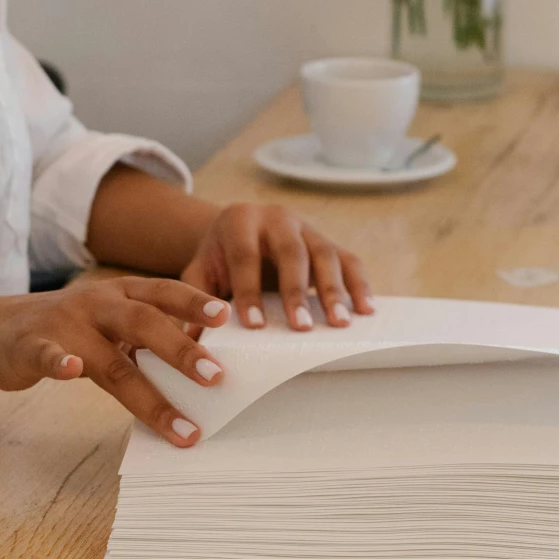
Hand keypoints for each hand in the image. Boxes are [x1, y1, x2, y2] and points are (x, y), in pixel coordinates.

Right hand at [0, 277, 231, 446]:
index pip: (163, 292)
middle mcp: (95, 303)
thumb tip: (204, 361)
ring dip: (148, 392)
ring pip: (110, 358)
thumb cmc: (66, 328)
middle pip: (144, 322)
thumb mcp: (108, 321)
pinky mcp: (31, 347)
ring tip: (179, 423)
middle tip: (217, 376)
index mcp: (118, 293)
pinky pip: (48, 354)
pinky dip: (59, 362)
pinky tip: (71, 371)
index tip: (229, 316)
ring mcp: (63, 324)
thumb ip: (146, 335)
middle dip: (182, 349)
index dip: (194, 302)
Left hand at [182, 203, 372, 331]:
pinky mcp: (328, 241)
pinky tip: (366, 310)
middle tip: (301, 328)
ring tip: (340, 324)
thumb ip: (195, 299)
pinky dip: (359, 284)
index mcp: (239, 220)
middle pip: (291, 251)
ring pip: (324, 253)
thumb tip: (192, 340)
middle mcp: (276, 218)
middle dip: (296, 290)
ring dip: (334, 290)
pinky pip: (349, 259)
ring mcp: (306, 228)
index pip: (244, 254)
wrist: (239, 229)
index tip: (253, 326)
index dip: (249, 289)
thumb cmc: (218, 257)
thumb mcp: (200, 270)